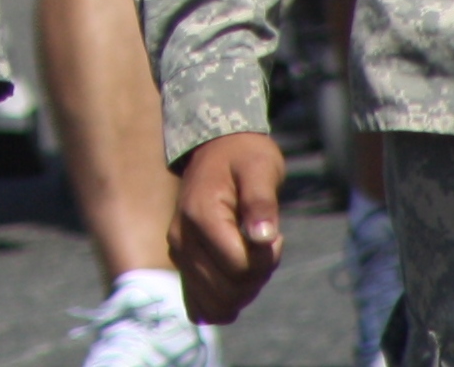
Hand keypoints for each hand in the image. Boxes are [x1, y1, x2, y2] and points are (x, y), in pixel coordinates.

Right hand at [170, 131, 287, 323]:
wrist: (218, 149)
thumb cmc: (245, 157)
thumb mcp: (261, 168)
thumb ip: (262, 202)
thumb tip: (263, 237)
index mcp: (200, 215)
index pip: (239, 266)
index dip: (267, 259)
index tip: (276, 234)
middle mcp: (181, 238)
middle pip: (228, 289)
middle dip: (257, 276)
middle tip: (264, 244)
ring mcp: (178, 252)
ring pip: (216, 301)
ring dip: (244, 289)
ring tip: (250, 255)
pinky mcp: (182, 261)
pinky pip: (197, 303)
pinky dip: (220, 303)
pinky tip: (235, 286)